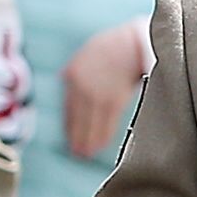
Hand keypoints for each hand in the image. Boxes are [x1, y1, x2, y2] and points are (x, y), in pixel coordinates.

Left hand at [61, 23, 146, 160]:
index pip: (68, 107)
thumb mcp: (87, 51)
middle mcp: (82, 87)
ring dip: (89, 140)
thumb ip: (74, 67)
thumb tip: (62, 77)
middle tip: (77, 153)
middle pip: (78, 118)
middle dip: (77, 136)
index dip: (69, 124)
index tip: (69, 136)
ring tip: (86, 154)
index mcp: (73, 75)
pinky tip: (100, 145)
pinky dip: (103, 135)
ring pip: (91, 123)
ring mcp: (98, 94)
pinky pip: (107, 122)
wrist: (133, 41)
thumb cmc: (113, 44)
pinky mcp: (115, 100)